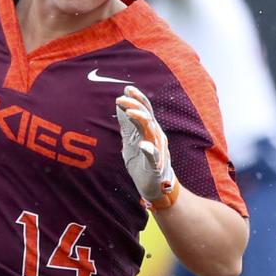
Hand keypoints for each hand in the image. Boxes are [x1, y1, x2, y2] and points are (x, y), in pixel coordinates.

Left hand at [115, 86, 179, 208]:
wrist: (154, 186)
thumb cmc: (141, 162)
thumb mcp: (130, 141)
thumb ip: (127, 126)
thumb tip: (119, 107)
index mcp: (148, 131)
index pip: (144, 110)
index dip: (137, 99)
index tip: (126, 89)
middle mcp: (155, 137)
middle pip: (147, 116)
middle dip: (135, 106)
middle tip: (121, 99)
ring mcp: (156, 150)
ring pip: (152, 131)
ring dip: (141, 121)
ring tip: (130, 113)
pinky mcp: (155, 165)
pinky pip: (153, 156)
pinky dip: (149, 150)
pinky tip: (143, 145)